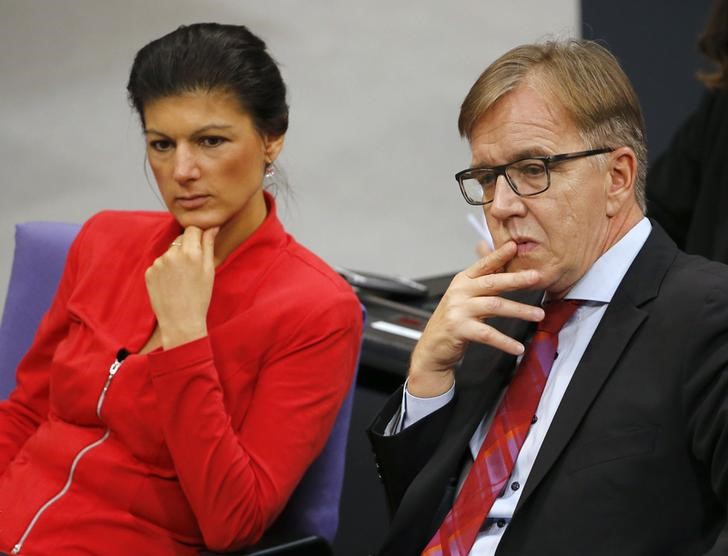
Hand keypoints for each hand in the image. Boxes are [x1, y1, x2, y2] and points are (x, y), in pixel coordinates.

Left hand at [145, 226, 218, 349]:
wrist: (181, 321)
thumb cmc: (200, 297)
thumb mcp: (209, 271)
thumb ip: (209, 245)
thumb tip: (212, 227)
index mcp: (191, 253)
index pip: (192, 229)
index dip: (198, 236)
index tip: (201, 245)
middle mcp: (173, 254)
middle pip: (180, 239)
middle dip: (187, 247)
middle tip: (192, 267)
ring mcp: (158, 263)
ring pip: (170, 252)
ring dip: (175, 259)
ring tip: (181, 279)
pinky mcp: (149, 272)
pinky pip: (159, 264)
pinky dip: (165, 270)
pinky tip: (171, 284)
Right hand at [407, 241, 543, 396]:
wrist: (433, 347)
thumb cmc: (453, 320)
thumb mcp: (465, 296)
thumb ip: (481, 280)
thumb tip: (494, 257)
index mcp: (463, 281)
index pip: (483, 265)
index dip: (498, 255)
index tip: (514, 246)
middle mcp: (459, 292)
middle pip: (491, 282)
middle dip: (515, 279)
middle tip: (536, 277)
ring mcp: (458, 310)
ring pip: (494, 306)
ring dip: (519, 310)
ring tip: (538, 314)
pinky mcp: (459, 329)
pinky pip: (488, 334)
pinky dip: (505, 342)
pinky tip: (518, 347)